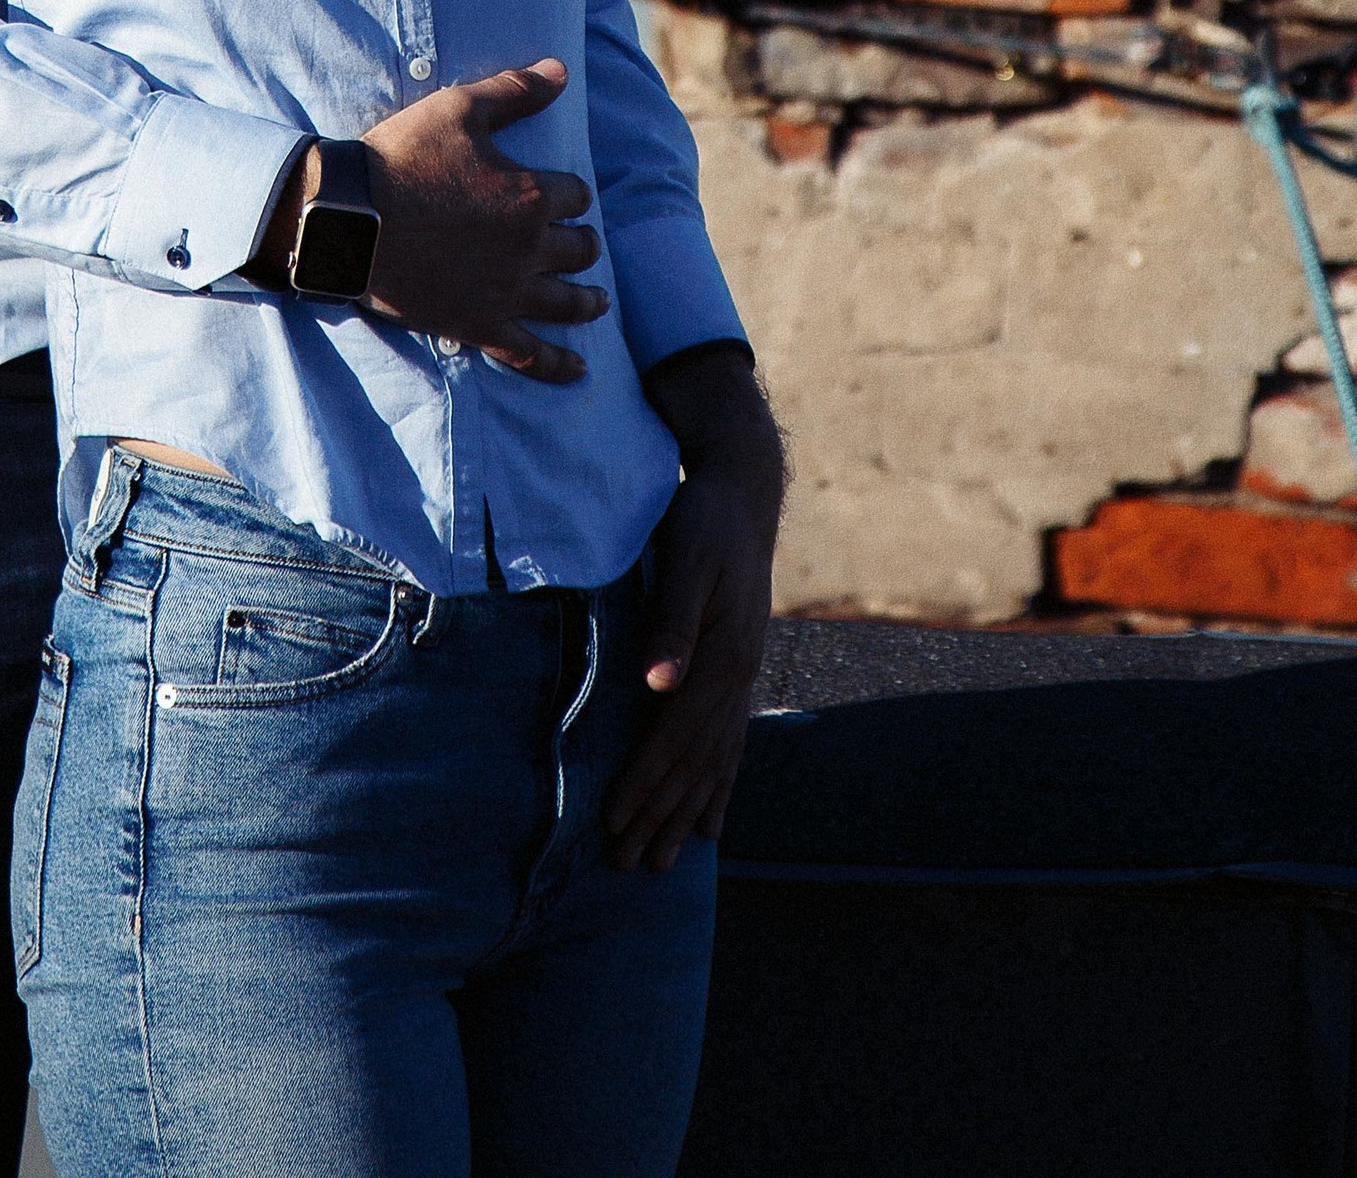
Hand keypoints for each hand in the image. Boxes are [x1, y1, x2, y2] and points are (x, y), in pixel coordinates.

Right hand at [249, 60, 607, 380]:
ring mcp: (506, 292)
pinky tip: (578, 370)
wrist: (348, 218)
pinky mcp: (480, 326)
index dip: (569, 191)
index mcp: (530, 195)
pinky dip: (557, 365)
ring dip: (587, 301)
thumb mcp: (458, 108)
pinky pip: (530, 354)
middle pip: (579, 248)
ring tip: (599, 303)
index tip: (560, 191)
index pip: (575, 194)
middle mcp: (529, 248)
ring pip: (566, 301)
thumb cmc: (402, 158)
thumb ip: (514, 90)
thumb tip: (561, 71)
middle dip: (582, 243)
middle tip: (580, 244)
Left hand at [604, 347, 784, 873]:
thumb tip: (657, 684)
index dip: (643, 784)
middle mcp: (736, 676)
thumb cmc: (703, 518)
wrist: (744, 488)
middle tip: (628, 868)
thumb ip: (672, 621)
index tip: (611, 826)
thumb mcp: (686, 556)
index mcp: (721, 657)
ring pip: (714, 763)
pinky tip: (713, 821)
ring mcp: (742, 676)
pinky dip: (720, 788)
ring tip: (665, 861)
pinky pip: (732, 744)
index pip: (673, 737)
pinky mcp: (739, 667)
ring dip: (686, 813)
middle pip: (694, 763)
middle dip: (660, 816)